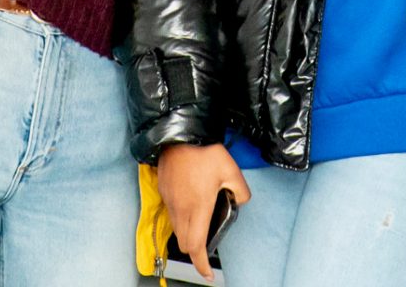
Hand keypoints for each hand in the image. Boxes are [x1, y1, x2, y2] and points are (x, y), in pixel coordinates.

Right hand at [156, 142, 249, 282]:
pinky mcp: (164, 191)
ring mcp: (170, 201)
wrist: (180, 132)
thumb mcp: (232, 170)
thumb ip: (240, 190)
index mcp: (198, 208)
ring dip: (187, 233)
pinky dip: (180, 217)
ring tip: (200, 220)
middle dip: (196, 250)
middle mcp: (181, 209)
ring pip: (177, 229)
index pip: (196, 247)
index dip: (202, 265)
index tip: (208, 273)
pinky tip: (191, 202)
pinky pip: (171, 213)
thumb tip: (240, 201)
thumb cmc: (205, 151)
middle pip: (185, 243)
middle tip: (207, 244)